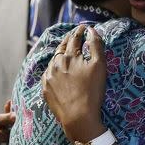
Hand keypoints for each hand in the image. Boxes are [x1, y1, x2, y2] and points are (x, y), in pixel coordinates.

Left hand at [42, 25, 106, 142]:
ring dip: (60, 53)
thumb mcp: (99, 66)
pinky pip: (48, 74)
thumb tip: (92, 30)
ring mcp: (49, 77)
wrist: (78, 118)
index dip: (80, 31)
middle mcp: (56, 64)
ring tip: (65, 51)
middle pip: (62, 47)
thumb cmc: (92, 91)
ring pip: (54, 60)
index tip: (84, 27)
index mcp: (69, 56)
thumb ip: (96, 45)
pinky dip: (53, 68)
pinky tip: (56, 70)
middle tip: (74, 35)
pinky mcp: (45, 90)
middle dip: (69, 39)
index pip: (75, 38)